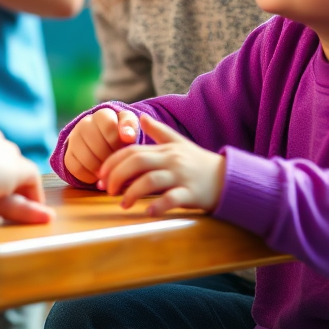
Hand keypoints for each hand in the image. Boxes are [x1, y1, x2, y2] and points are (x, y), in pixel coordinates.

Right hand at [64, 106, 140, 183]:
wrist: (102, 140)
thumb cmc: (119, 133)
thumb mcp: (129, 125)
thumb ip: (130, 127)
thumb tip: (128, 136)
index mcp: (102, 115)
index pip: (108, 126)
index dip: (117, 141)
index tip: (122, 148)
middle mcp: (85, 124)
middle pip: (97, 145)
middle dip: (110, 156)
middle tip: (116, 161)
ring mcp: (74, 139)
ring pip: (86, 158)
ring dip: (100, 168)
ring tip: (109, 167)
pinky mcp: (68, 154)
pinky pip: (76, 168)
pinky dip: (88, 176)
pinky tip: (98, 174)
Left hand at [100, 115, 224, 215]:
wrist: (228, 177)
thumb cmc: (199, 162)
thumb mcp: (179, 143)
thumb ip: (159, 131)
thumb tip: (142, 116)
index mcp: (165, 149)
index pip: (133, 150)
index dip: (113, 163)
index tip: (101, 176)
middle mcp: (171, 160)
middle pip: (138, 161)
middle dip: (117, 175)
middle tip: (107, 191)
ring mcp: (182, 176)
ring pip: (151, 180)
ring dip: (133, 192)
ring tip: (123, 205)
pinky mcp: (192, 194)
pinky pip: (173, 199)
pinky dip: (158, 205)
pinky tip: (148, 212)